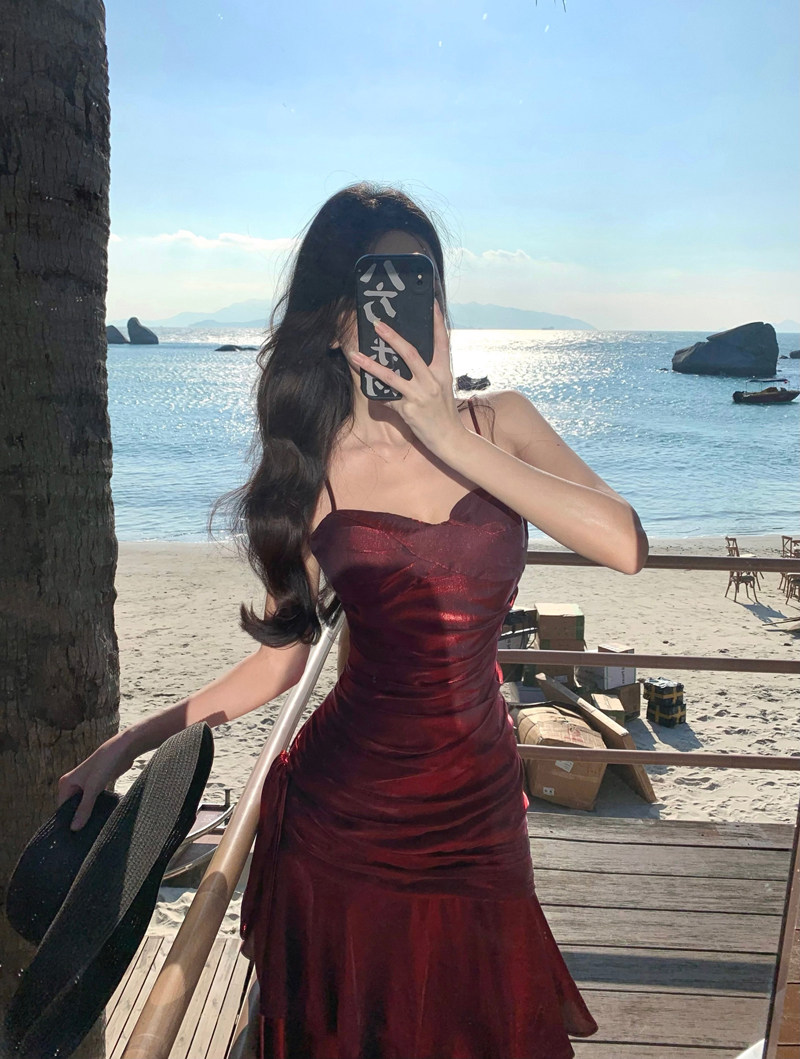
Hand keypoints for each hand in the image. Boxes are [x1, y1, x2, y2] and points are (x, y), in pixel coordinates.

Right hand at [57, 734, 134, 830]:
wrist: (124, 749)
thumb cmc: (105, 764)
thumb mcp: (93, 788)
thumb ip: (84, 808)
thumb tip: (74, 828)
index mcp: (66, 783)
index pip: (62, 809)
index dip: (68, 822)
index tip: (72, 838)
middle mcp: (73, 784)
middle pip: (73, 807)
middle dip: (79, 819)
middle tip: (84, 836)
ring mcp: (86, 785)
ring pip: (85, 805)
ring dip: (89, 814)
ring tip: (92, 830)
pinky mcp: (98, 786)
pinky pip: (94, 801)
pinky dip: (97, 809)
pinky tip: (101, 819)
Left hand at [346, 301, 465, 454]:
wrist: (449, 438)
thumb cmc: (443, 411)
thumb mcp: (441, 387)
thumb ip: (427, 372)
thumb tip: (407, 358)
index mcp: (443, 371)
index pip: (442, 340)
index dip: (436, 320)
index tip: (431, 302)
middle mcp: (432, 380)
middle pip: (411, 353)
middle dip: (392, 337)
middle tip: (377, 324)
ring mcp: (420, 395)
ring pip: (391, 376)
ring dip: (371, 364)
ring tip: (356, 355)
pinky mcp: (409, 410)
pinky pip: (387, 397)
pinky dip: (375, 392)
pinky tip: (363, 383)